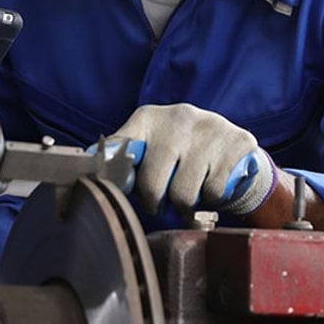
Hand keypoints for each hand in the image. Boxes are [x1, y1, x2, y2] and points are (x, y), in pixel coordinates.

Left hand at [113, 103, 275, 215]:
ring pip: (184, 194)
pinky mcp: (236, 142)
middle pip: (152, 183)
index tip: (113, 191)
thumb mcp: (152, 145)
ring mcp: (210, 128)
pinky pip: (214, 192)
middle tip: (160, 203)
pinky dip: (212, 199)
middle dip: (155, 202)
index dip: (113, 177)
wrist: (232, 145)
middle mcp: (179, 117)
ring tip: (187, 195)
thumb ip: (124, 155)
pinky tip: (211, 184)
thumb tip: (87, 165)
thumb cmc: (180, 151)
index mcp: (149, 117)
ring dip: (185, 205)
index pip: (119, 148)